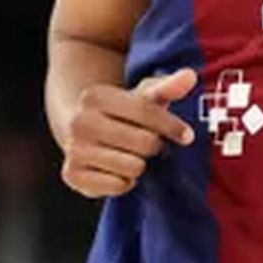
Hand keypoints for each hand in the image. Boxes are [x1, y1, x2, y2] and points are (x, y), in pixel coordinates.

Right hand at [58, 68, 196, 197]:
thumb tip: (189, 76)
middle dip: (153, 145)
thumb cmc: (121, 113)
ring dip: (140, 164)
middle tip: (147, 143)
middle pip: (144, 142)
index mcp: (95, 96)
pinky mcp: (72, 175)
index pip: (145, 111)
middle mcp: (79, 122)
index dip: (171, 125)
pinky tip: (118, 170)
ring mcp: (73, 150)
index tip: (187, 136)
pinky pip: (118, 185)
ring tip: (131, 155)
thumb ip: (167, 87)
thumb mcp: (142, 96)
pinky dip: (125, 182)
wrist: (82, 132)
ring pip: (134, 167)